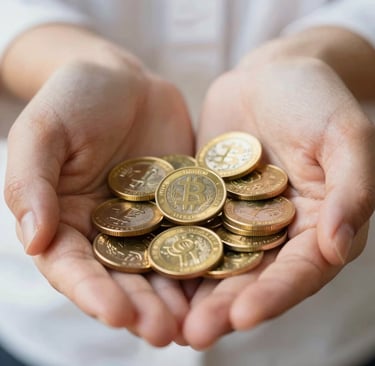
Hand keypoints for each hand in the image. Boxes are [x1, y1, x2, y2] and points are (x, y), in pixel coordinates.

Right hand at [4, 60, 194, 345]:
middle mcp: (107, 231)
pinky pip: (195, 237)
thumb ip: (30, 183)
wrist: (124, 80)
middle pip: (122, 279)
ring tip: (197, 324)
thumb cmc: (74, 99)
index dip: (92, 294)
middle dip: (142, 308)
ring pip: (162, 268)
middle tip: (166, 334)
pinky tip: (222, 282)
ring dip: (177, 299)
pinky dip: (206, 261)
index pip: (73, 268)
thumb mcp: (43, 131)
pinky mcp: (182, 208)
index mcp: (66, 222)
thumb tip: (33, 240)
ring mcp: (149, 223)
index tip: (115, 315)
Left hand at [183, 56, 374, 348]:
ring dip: (195, 291)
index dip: (274, 296)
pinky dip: (173, 250)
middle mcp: (278, 231)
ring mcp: (239, 219)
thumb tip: (338, 246)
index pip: (299, 272)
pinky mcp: (209, 202)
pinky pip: (191, 229)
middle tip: (195, 334)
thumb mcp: (343, 137)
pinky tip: (150, 271)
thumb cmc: (316, 99)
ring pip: (217, 262)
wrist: (272, 75)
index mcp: (318, 225)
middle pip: (253, 277)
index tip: (243, 317)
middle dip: (225, 307)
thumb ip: (350, 190)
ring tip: (168, 319)